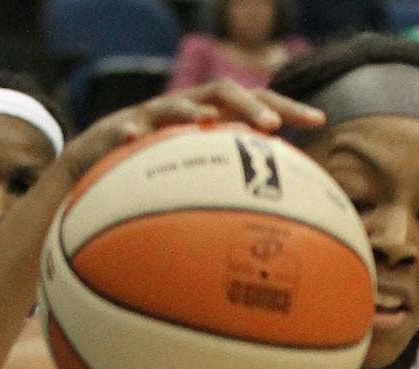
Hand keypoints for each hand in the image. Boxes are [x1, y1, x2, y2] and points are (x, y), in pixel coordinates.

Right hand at [57, 83, 325, 183]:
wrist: (99, 165)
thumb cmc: (161, 175)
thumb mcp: (204, 179)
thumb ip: (239, 190)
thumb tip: (286, 227)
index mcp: (215, 118)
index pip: (258, 102)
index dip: (289, 107)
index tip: (319, 119)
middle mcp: (187, 109)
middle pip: (223, 92)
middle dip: (249, 104)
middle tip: (272, 124)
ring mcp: (152, 116)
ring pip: (173, 104)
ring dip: (191, 111)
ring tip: (206, 120)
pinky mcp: (116, 130)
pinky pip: (121, 129)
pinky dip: (128, 132)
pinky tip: (132, 138)